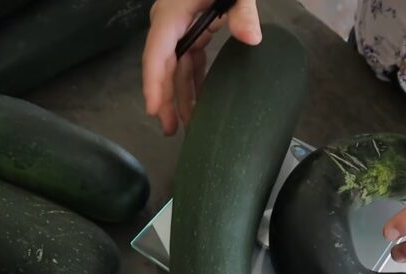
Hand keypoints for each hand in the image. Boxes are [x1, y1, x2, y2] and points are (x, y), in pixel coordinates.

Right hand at [142, 0, 261, 135]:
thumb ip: (242, 11)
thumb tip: (251, 38)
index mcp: (172, 15)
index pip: (157, 54)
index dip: (154, 84)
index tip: (153, 109)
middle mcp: (169, 24)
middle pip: (162, 67)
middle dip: (165, 100)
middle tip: (170, 130)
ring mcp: (179, 28)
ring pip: (175, 68)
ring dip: (180, 96)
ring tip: (186, 126)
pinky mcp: (193, 30)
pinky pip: (189, 62)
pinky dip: (193, 82)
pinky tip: (199, 103)